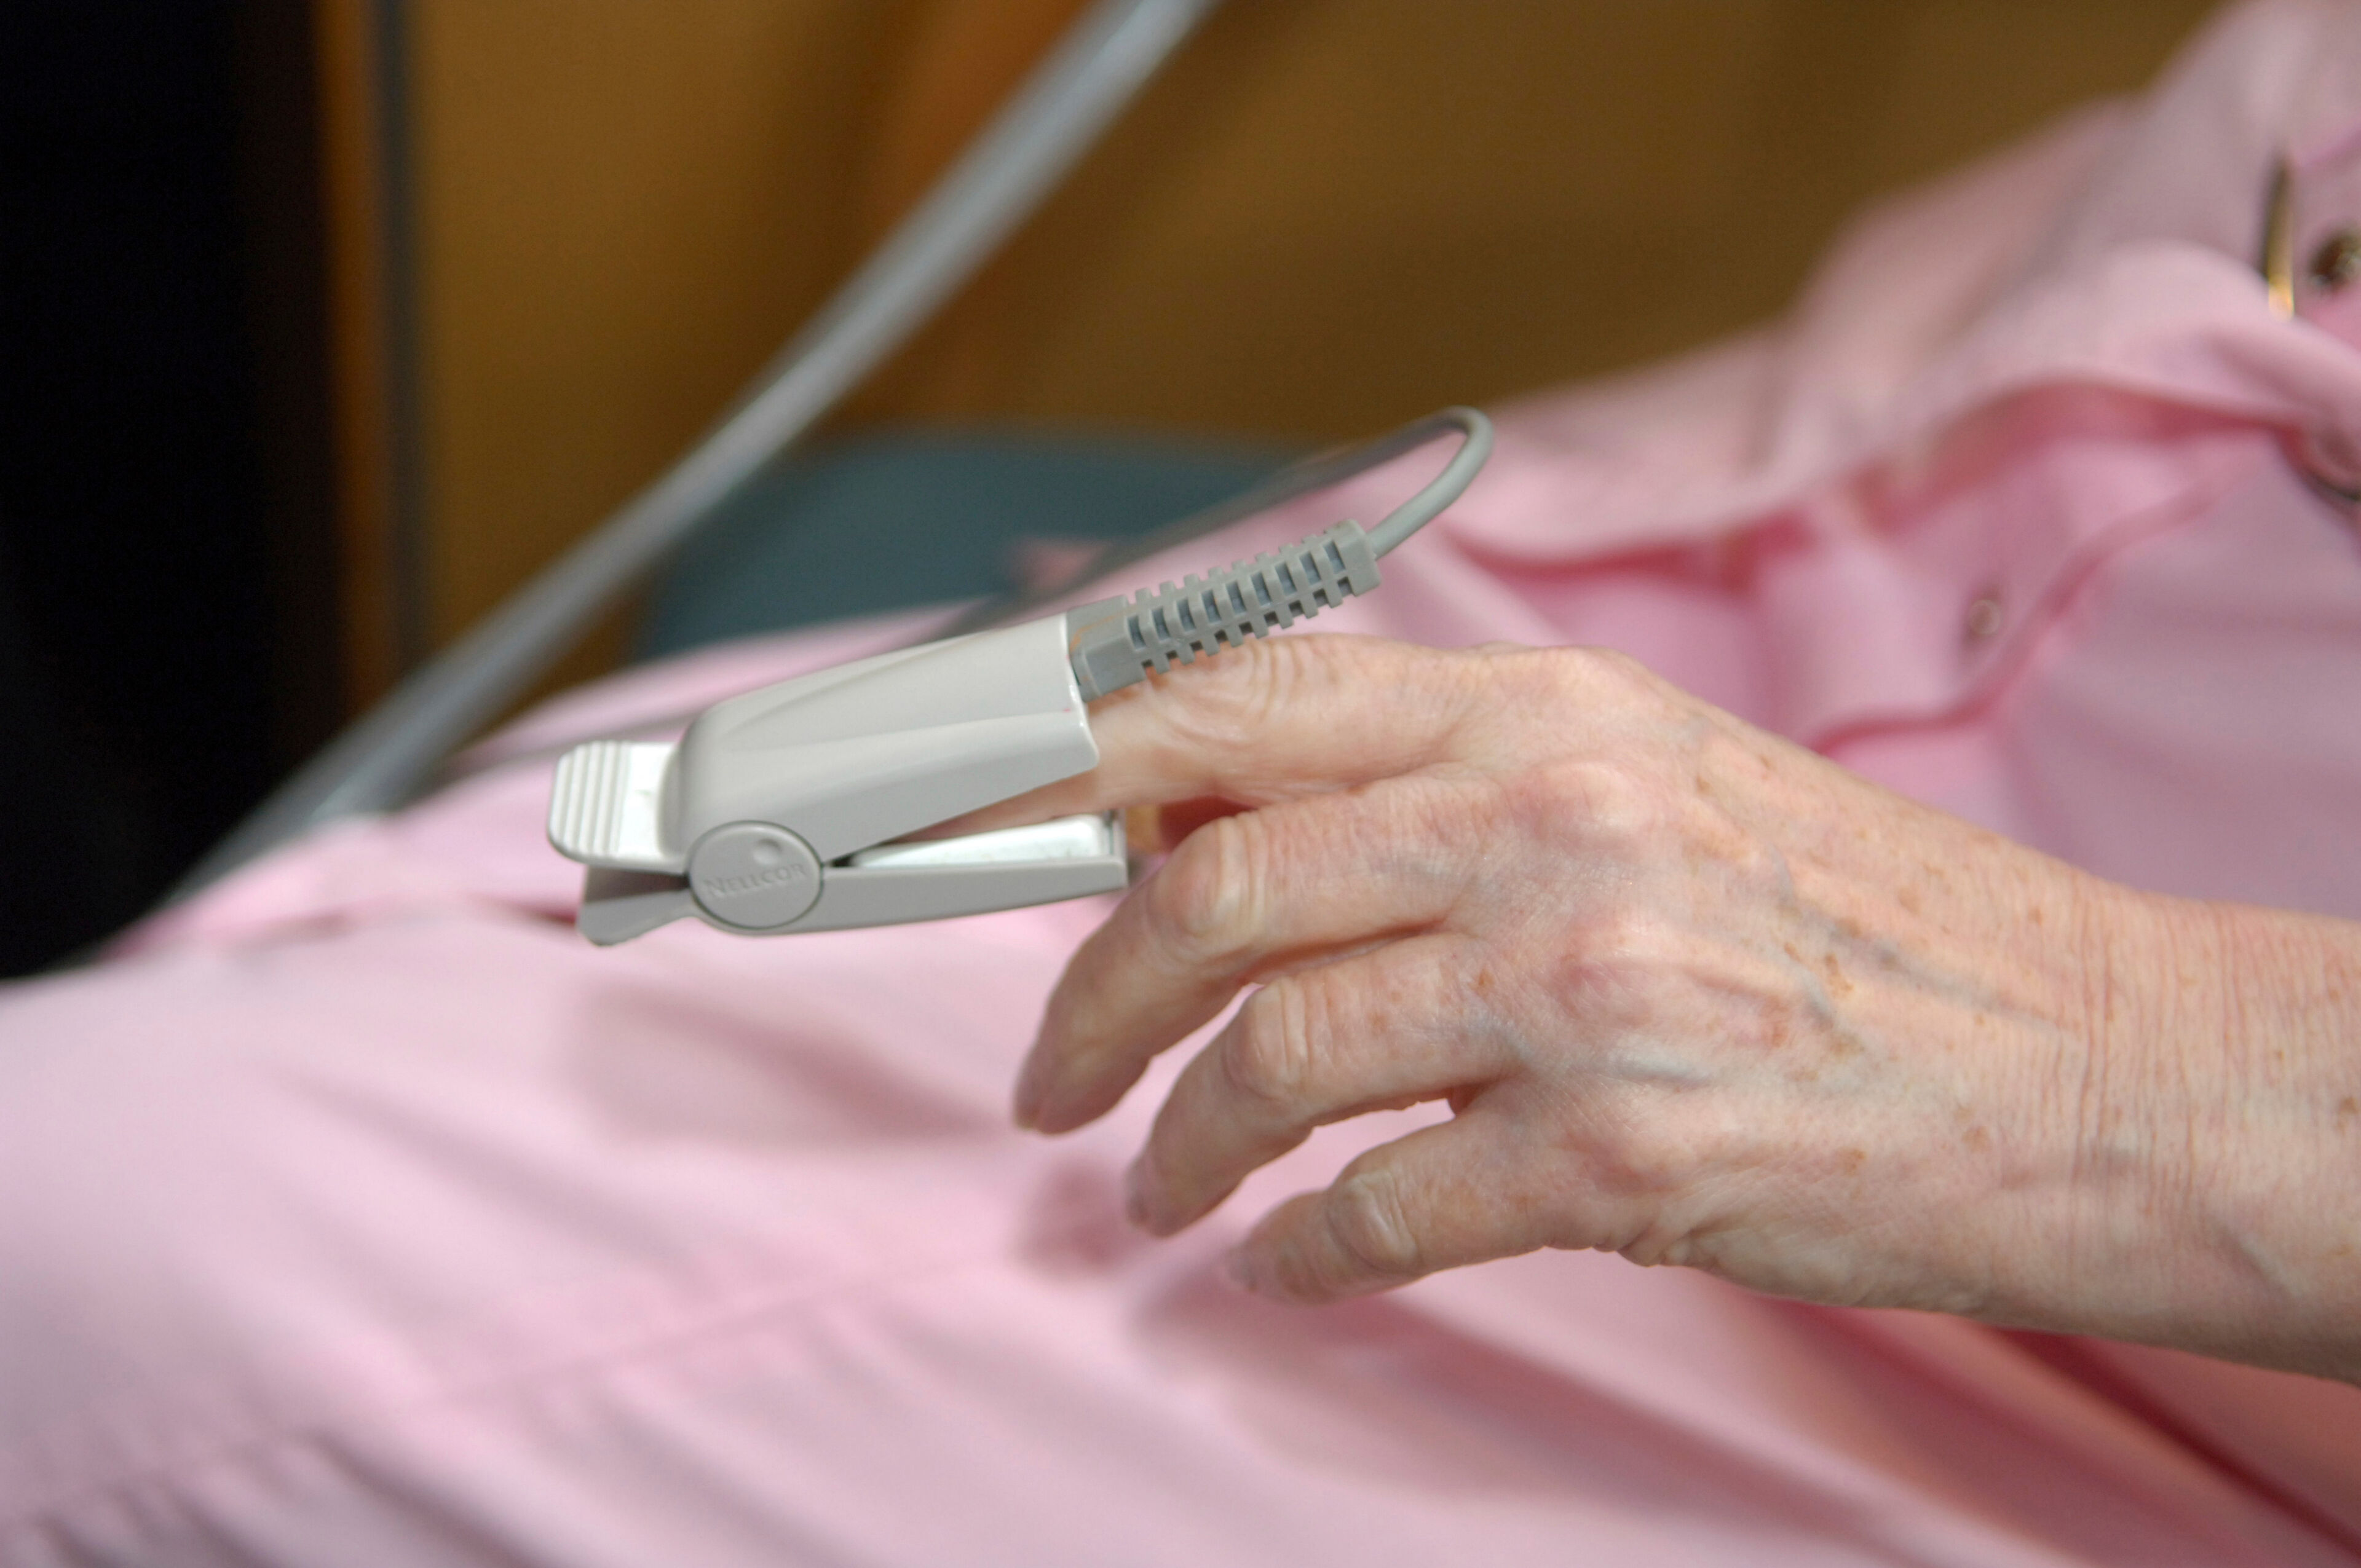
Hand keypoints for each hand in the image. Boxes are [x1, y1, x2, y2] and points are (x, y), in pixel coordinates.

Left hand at [974, 635, 2360, 1379]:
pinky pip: (1377, 1210)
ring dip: (1178, 1145)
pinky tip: (1291, 1265)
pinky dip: (1301, 1252)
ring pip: (1269, 1058)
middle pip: (1208, 887)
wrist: (2093, 1062)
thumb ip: (1430, 789)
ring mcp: (1585, 986)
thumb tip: (1203, 823)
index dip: (1055, 763)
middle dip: (1082, 995)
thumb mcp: (1638, 782)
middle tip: (1049, 1078)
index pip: (1229, 701)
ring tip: (1160, 1192)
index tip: (962, 830)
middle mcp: (1549, 821)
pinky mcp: (1627, 1155)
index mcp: (1543, 710)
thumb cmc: (1854, 928)